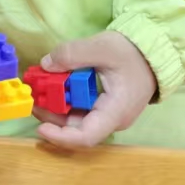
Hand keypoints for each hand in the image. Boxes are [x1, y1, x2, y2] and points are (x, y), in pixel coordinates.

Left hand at [32, 32, 155, 150]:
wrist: (152, 52)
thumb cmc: (132, 52)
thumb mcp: (102, 47)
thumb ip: (72, 54)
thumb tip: (45, 65)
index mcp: (115, 112)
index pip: (86, 136)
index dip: (61, 137)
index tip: (40, 128)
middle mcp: (111, 120)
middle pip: (77, 128)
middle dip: (51, 118)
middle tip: (32, 99)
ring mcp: (107, 115)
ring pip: (77, 119)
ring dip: (56, 108)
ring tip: (38, 90)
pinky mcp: (103, 107)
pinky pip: (81, 110)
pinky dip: (65, 100)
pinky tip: (53, 85)